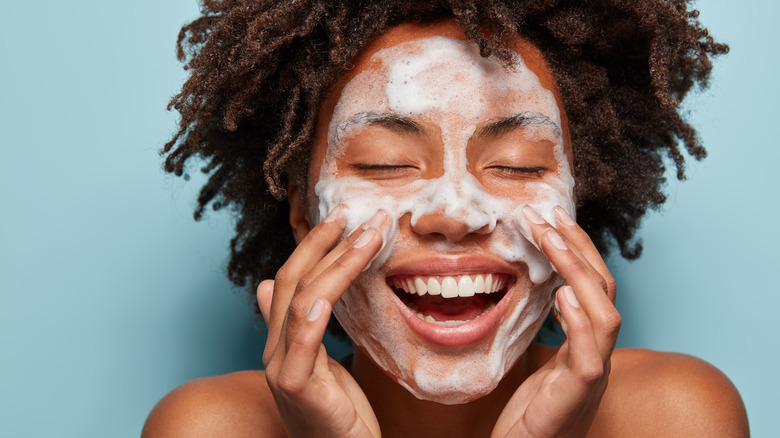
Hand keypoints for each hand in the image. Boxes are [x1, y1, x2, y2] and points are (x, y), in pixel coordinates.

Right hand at [258, 206, 388, 437]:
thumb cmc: (336, 416)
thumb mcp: (319, 363)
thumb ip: (298, 326)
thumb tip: (265, 285)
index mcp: (282, 340)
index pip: (291, 279)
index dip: (314, 245)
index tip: (342, 217)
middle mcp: (275, 350)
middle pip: (294, 283)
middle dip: (326, 244)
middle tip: (356, 213)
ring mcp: (282, 370)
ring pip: (302, 305)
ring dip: (337, 266)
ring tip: (368, 237)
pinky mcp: (298, 393)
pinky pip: (301, 352)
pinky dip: (309, 323)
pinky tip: (324, 300)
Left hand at [491, 206, 619, 437]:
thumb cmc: (529, 416)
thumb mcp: (537, 364)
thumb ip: (545, 332)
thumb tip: (534, 290)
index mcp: (585, 345)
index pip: (593, 287)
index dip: (578, 250)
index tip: (551, 218)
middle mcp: (596, 355)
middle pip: (604, 291)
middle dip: (578, 248)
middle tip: (548, 215)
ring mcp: (590, 378)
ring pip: (605, 317)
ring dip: (578, 273)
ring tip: (552, 241)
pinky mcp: (576, 398)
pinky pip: (589, 357)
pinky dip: (579, 323)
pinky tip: (563, 296)